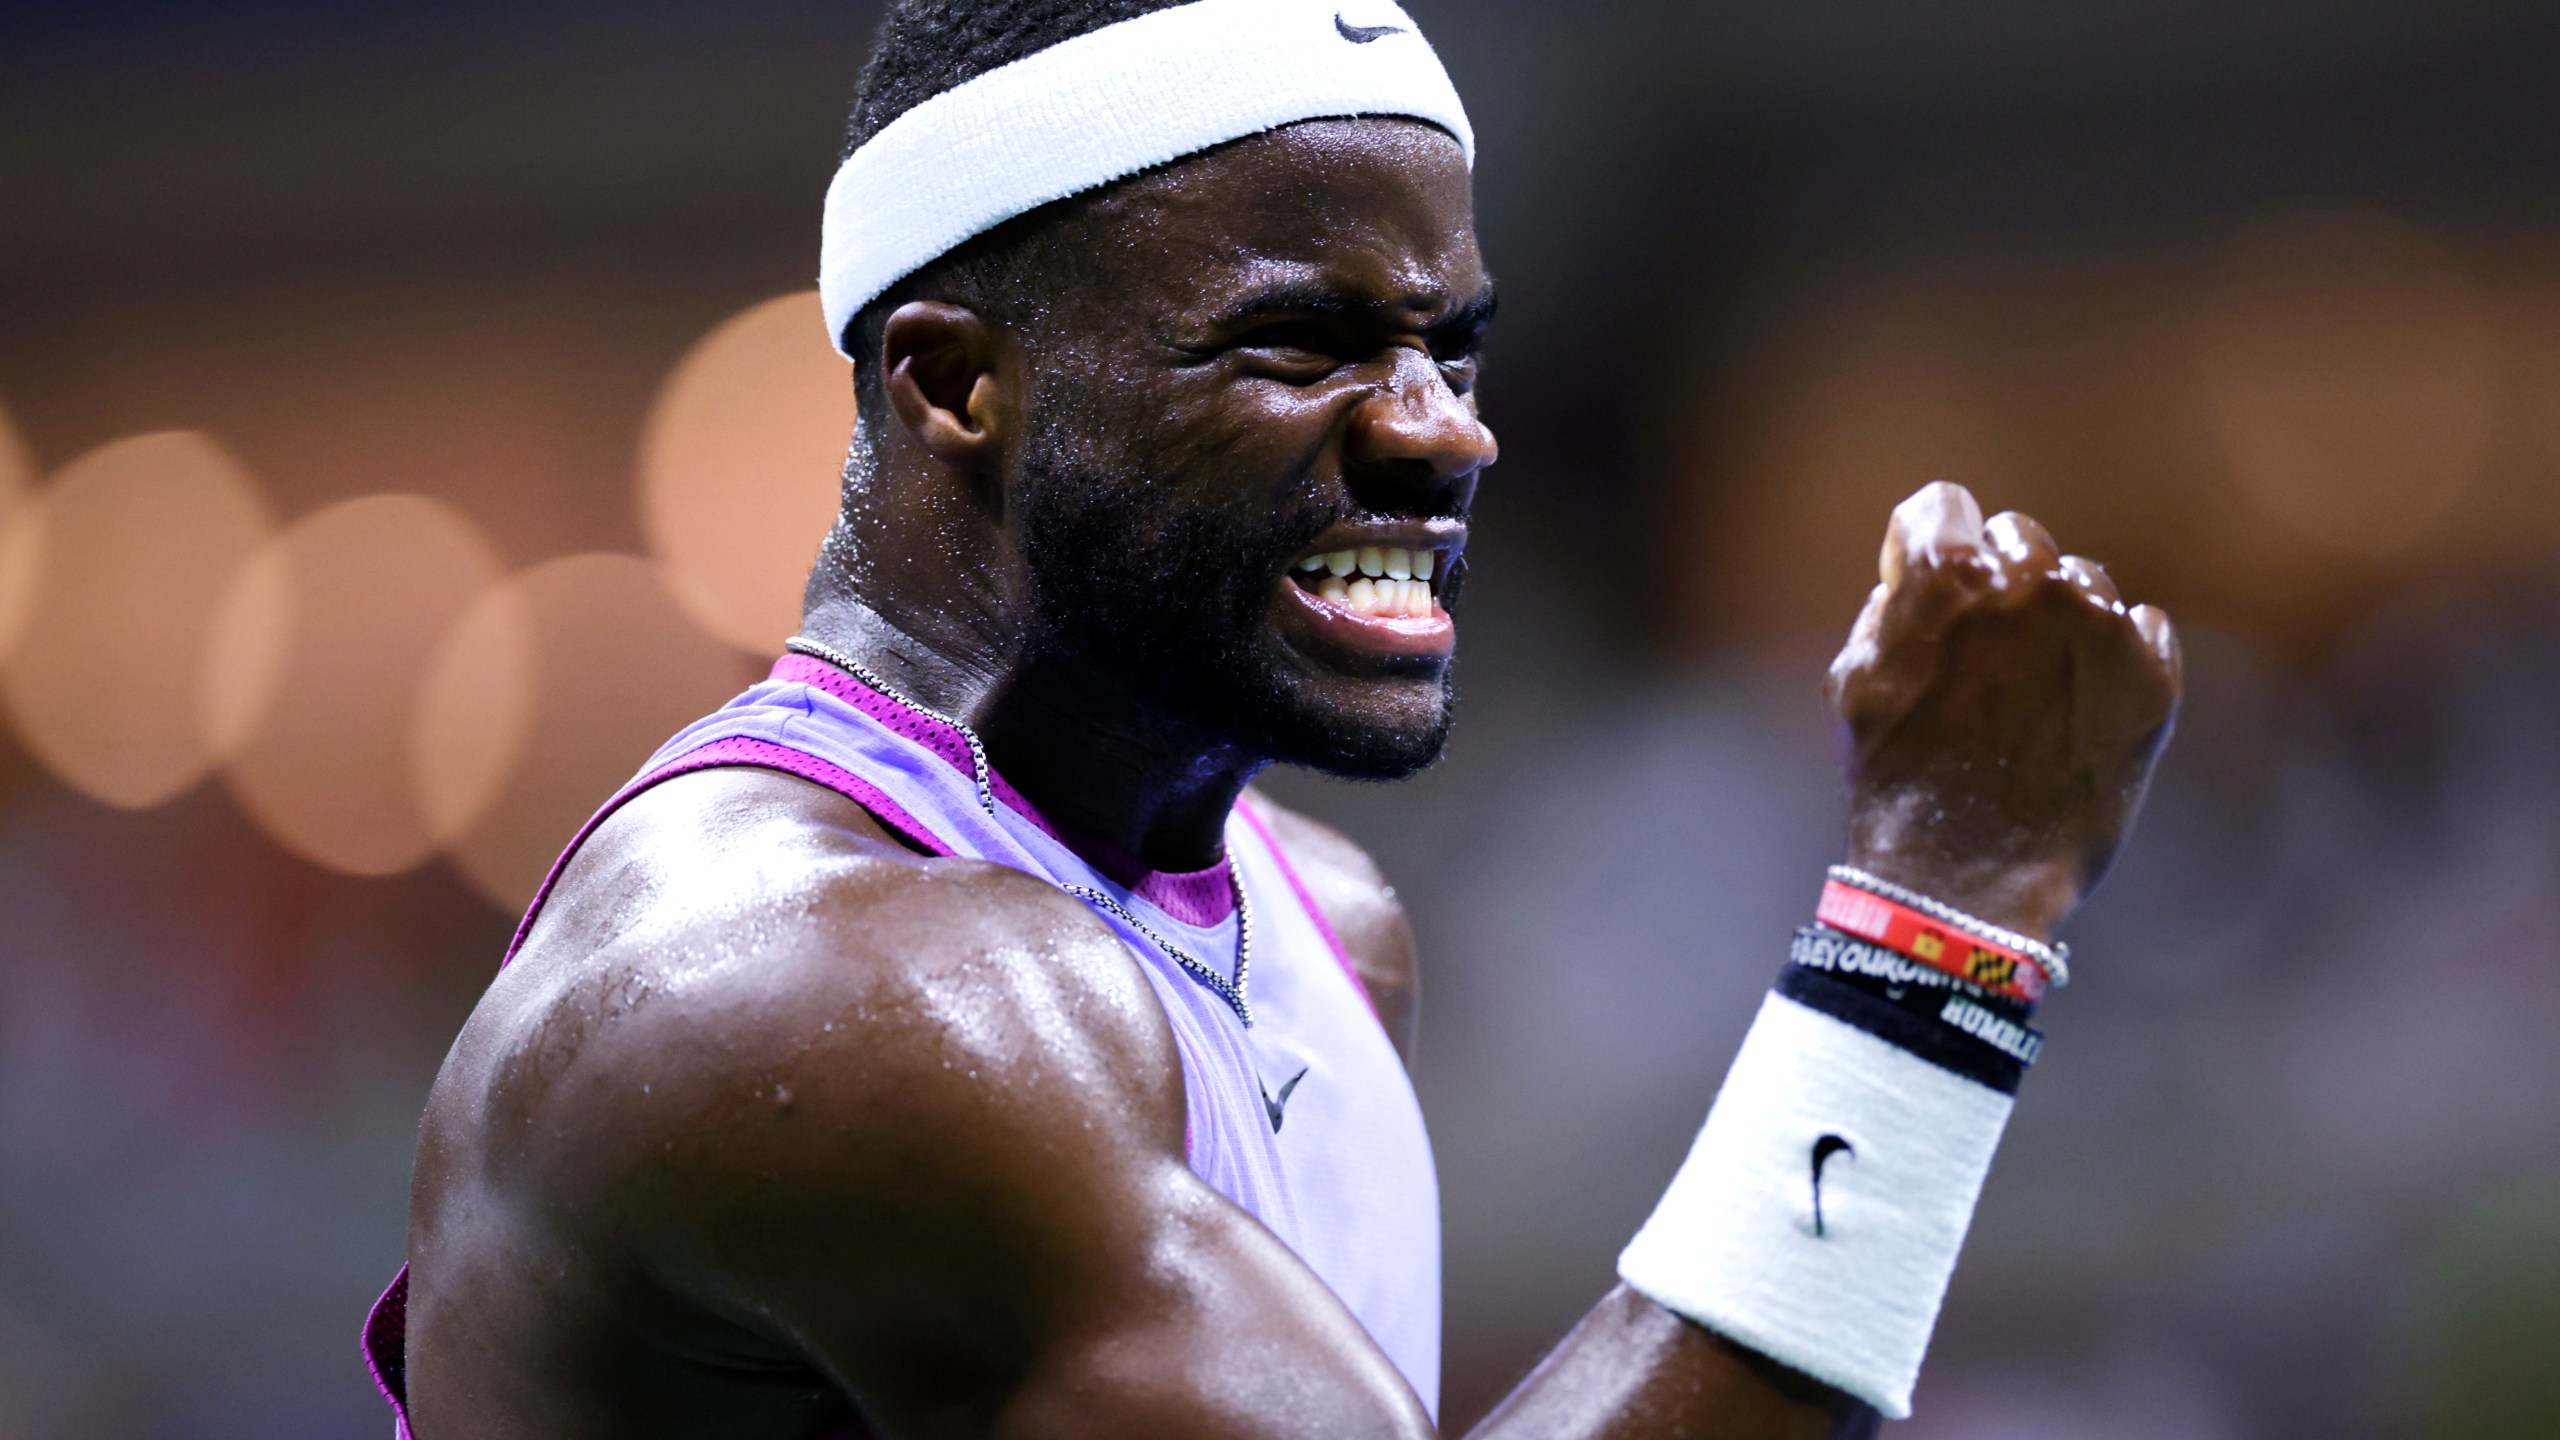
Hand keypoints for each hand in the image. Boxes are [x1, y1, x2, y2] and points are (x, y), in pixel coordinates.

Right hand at [1828, 482, 2180, 940]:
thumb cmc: (1895, 778)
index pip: (1943, 505)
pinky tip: (2078, 712)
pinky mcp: (2153, 674)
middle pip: (2019, 538)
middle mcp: (2032, 583)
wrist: (1967, 877)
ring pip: (2083, 585)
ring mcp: (2101, 626)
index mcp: (1949, 575)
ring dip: (2059, 624)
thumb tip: (1918, 579)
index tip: (1925, 589)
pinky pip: (2141, 629)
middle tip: (1984, 654)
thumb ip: (1890, 606)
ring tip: (2033, 695)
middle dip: (1999, 584)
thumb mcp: (1852, 680)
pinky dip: (2114, 661)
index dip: (1925, 546)